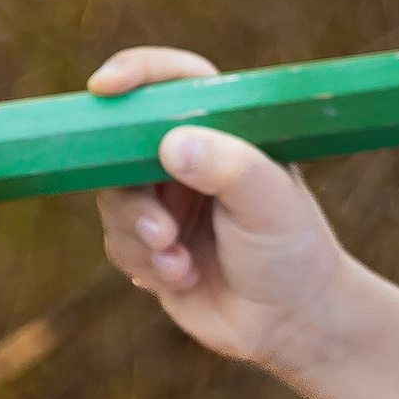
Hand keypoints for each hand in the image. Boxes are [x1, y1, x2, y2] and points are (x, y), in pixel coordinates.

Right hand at [89, 46, 352, 377]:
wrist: (291, 324)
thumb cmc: (293, 251)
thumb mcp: (270, 203)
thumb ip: (228, 167)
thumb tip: (171, 144)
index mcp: (223, 130)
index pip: (173, 82)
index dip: (137, 74)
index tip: (106, 87)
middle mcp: (188, 159)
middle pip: (123, 146)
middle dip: (132, 192)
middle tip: (163, 230)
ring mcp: (165, 201)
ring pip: (114, 200)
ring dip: (140, 234)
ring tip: (179, 263)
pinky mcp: (149, 245)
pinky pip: (116, 242)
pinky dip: (144, 263)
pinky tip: (183, 278)